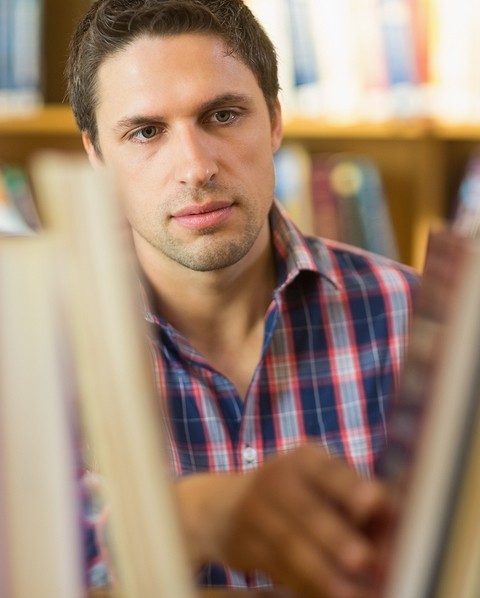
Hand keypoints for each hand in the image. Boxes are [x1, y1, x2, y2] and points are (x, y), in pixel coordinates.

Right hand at [175, 444, 393, 597]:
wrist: (224, 505)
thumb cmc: (294, 494)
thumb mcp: (317, 482)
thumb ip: (354, 499)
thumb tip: (396, 519)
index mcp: (305, 459)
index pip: (329, 471)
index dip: (350, 486)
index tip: (373, 502)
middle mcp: (277, 479)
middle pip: (307, 509)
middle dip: (335, 535)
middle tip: (364, 558)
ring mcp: (255, 511)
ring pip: (289, 543)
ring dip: (320, 571)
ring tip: (349, 593)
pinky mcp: (242, 544)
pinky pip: (275, 566)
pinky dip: (301, 584)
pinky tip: (325, 596)